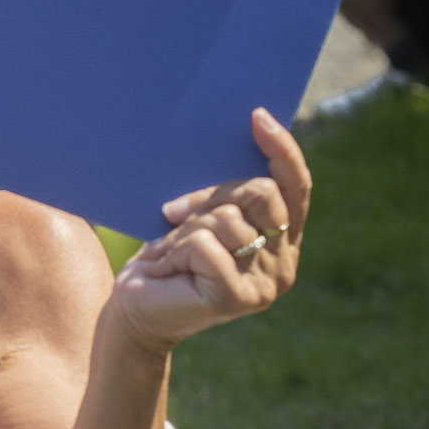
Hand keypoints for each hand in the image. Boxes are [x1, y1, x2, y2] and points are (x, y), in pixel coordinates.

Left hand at [109, 109, 311, 355]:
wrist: (133, 311)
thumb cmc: (163, 258)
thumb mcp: (198, 218)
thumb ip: (225, 196)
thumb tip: (235, 138)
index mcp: (282, 239)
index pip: (296, 186)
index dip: (281, 149)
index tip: (256, 117)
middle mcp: (285, 262)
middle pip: (260, 192)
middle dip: (210, 194)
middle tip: (170, 212)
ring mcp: (266, 283)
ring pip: (226, 218)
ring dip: (182, 230)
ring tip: (165, 252)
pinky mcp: (239, 296)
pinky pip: (205, 244)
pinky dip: (174, 250)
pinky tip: (162, 269)